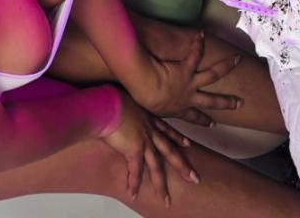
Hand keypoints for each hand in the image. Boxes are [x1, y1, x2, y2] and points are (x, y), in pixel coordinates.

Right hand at [99, 90, 198, 205]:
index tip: (187, 144)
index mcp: (148, 118)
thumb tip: (120, 109)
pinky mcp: (134, 149)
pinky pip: (135, 171)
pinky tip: (133, 194)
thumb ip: (126, 108)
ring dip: (160, 185)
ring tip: (166, 200)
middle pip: (170, 151)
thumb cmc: (110, 99)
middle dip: (182, 166)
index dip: (177, 137)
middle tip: (194, 177)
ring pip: (156, 166)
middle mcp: (149, 130)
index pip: (166, 130)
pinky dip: (133, 183)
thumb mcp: (123, 100)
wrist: (105, 104)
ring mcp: (144, 140)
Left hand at [131, 29, 242, 123]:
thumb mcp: (149, 111)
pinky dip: (198, 43)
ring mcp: (190, 83)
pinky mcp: (186, 69)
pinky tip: (201, 33)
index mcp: (178, 109)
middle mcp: (188, 97)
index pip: (193, 117)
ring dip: (226, 66)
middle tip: (240, 103)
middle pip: (213, 101)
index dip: (203, 120)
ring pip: (213, 75)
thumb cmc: (142, 100)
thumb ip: (152, 109)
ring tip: (237, 59)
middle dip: (227, 102)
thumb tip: (147, 107)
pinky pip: (195, 55)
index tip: (213, 123)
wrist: (145, 88)